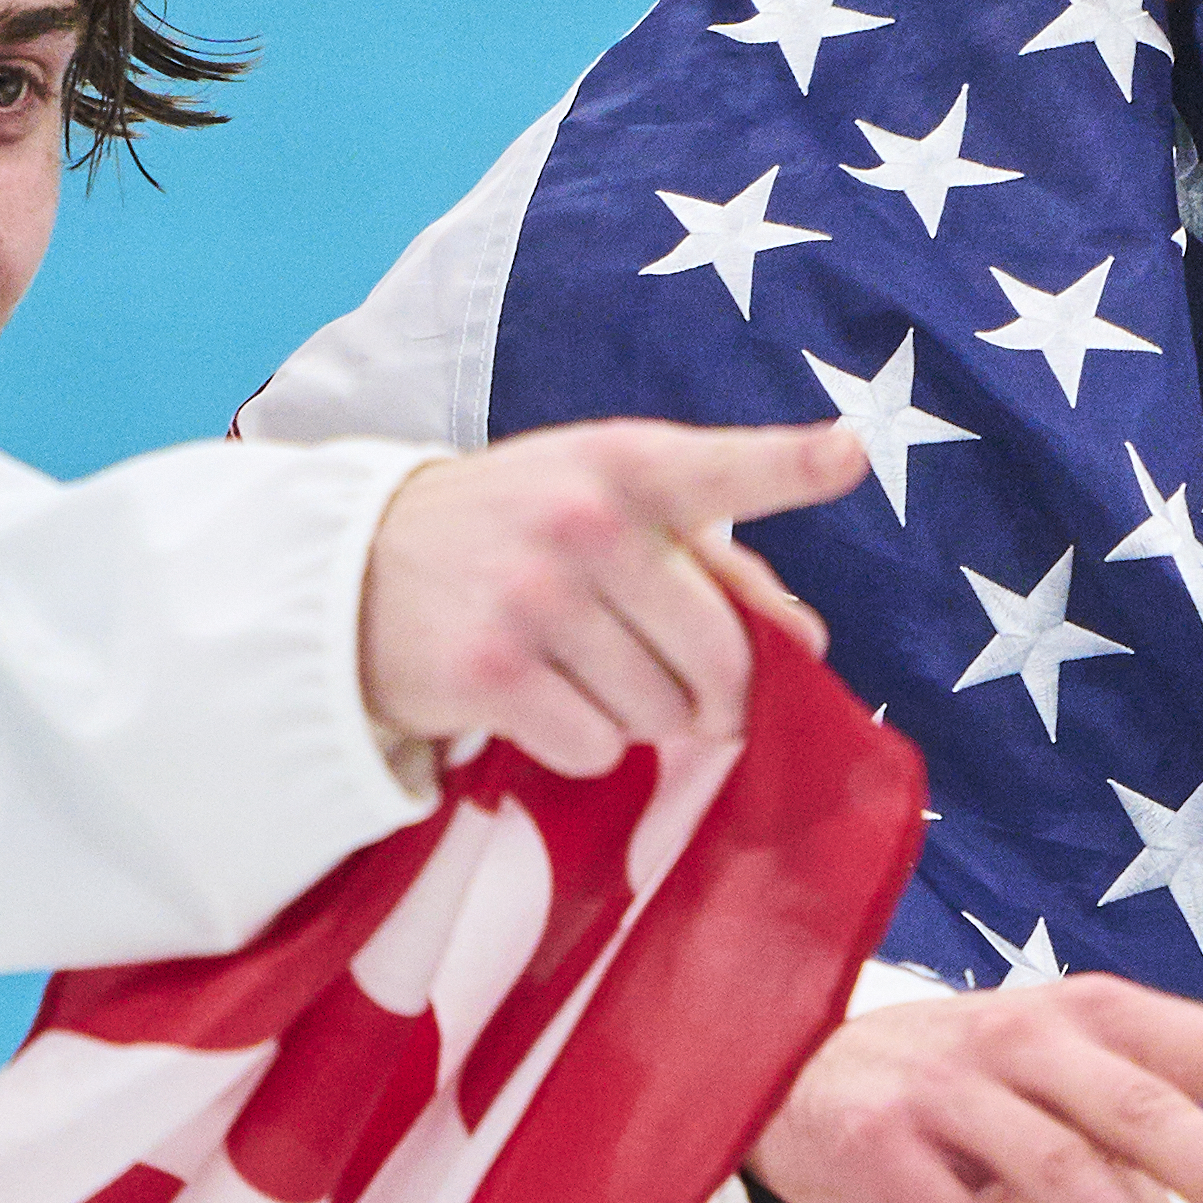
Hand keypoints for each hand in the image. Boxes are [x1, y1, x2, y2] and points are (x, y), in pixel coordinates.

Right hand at [358, 417, 858, 772]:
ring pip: (661, 714)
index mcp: (624, 465)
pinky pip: (596, 749)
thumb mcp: (600, 508)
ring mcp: (532, 596)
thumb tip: (807, 639)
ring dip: (642, 721)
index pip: (723, 469)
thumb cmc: (512, 536)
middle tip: (685, 694)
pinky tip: (541, 703)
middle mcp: (582, 521)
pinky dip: (582, 745)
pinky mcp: (489, 672)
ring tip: (584, 677)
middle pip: (720, 655)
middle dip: (715, 696)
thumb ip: (714, 561)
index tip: (848, 454)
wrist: (355, 570)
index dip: (792, 465)